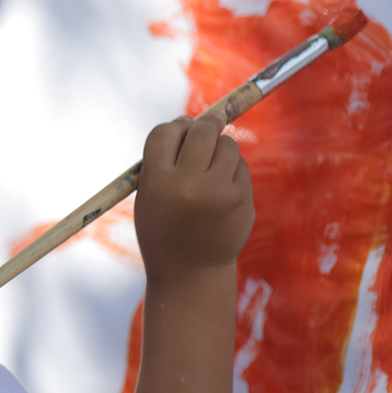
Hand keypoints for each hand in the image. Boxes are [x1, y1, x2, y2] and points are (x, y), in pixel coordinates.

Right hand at [136, 113, 254, 283]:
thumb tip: (194, 121)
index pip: (165, 133)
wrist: (190, 271)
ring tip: (212, 163)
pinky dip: (232, 168)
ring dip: (220, 146)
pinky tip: (222, 185)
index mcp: (158, 182)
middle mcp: (189, 185)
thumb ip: (164, 160)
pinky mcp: (242, 200)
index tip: (181, 126)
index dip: (174, 127)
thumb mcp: (149, 195)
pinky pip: (240, 166)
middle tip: (209, 122)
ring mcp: (220, 193)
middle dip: (205, 124)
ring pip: (227, 145)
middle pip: (201, 131)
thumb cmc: (163, 228)